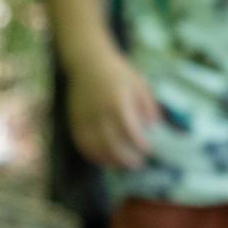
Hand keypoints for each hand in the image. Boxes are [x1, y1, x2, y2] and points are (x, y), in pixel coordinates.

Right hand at [67, 53, 158, 168]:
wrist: (87, 62)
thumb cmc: (117, 72)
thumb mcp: (139, 84)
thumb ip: (147, 105)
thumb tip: (153, 127)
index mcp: (117, 100)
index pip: (128, 128)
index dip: (138, 142)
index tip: (148, 149)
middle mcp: (99, 111)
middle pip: (111, 143)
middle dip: (126, 157)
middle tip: (139, 163)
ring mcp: (84, 118)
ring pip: (96, 147)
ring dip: (111, 160)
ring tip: (124, 165)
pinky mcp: (74, 121)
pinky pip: (82, 144)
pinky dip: (94, 155)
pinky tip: (106, 160)